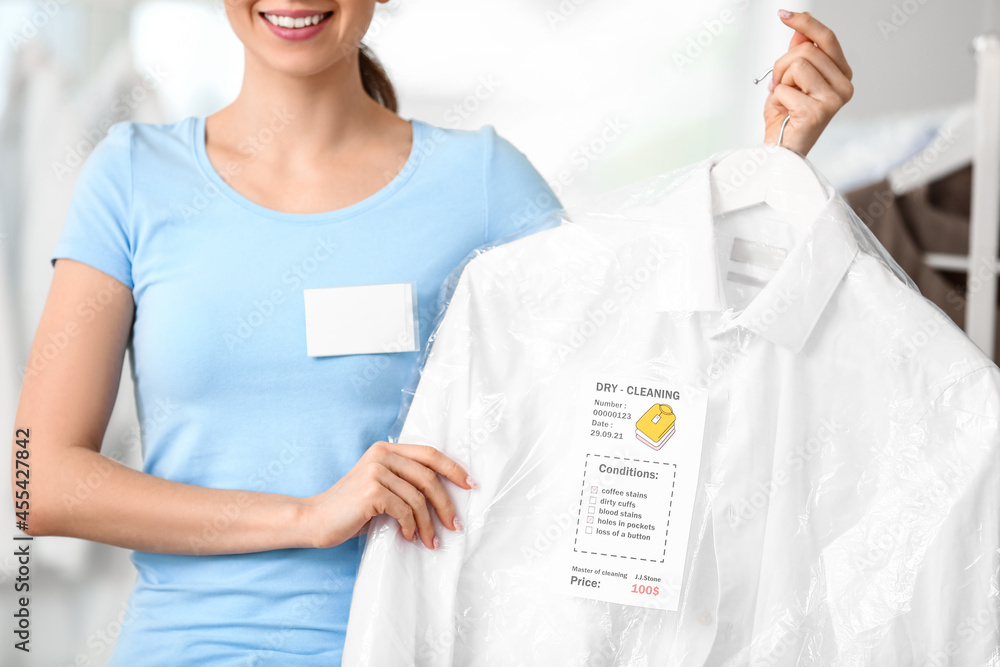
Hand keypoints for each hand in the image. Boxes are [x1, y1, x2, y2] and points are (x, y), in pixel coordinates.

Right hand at [301, 441, 474, 549]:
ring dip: (429, 524)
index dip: (454, 469)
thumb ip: (404, 481)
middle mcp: (382, 455)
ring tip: (431, 541)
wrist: (315, 519)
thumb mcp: (380, 486)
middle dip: (446, 504)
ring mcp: (376, 471)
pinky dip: (411, 527)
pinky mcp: (372, 491)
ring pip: (419, 498)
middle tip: (455, 525)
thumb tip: (445, 496)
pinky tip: (409, 537)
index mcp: (386, 449)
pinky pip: (405, 510)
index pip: (430, 453)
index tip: (471, 485)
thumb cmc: (351, 508)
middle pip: (429, 477)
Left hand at [763, 10, 853, 156]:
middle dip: (782, 65)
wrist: (781, 152)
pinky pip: (786, 89)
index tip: (783, 14)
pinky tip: (784, 114)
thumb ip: (798, 56)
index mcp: (841, 75)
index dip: (805, 23)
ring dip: (780, 82)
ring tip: (784, 101)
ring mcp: (835, 99)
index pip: (826, 39)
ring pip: (797, 65)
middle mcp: (845, 85)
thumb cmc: (786, 119)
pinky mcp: (820, 111)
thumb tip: (800, 31)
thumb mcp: (790, 80)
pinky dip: (776, 100)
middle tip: (778, 86)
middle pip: (806, 50)